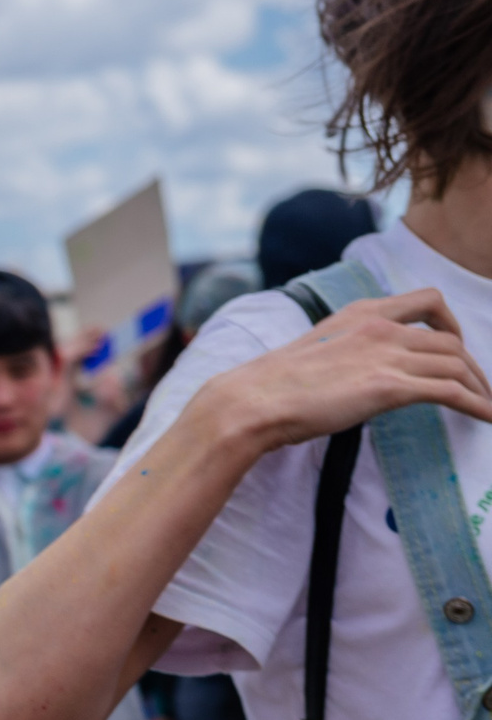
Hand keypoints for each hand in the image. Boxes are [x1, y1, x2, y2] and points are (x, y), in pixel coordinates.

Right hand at [207, 288, 491, 450]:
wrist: (250, 401)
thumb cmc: (267, 387)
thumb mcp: (312, 352)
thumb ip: (343, 352)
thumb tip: (352, 375)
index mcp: (360, 312)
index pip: (426, 302)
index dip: (451, 323)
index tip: (454, 345)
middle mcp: (380, 326)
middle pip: (449, 340)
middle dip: (472, 366)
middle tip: (477, 387)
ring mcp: (386, 355)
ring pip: (456, 364)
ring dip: (478, 387)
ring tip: (485, 406)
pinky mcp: (390, 387)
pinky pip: (450, 391)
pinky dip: (476, 403)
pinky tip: (486, 417)